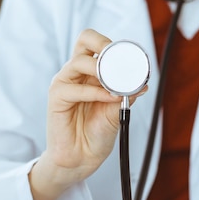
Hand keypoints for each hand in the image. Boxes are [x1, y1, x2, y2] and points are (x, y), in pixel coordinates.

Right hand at [30, 29, 146, 199]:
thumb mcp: (117, 111)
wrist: (81, 159)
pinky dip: (95, 92)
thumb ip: (127, 95)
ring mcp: (64, 84)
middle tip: (119, 59)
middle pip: (84, 40)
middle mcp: (75, 74)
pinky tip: (108, 99)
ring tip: (116, 85)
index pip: (95, 43)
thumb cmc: (96, 134)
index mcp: (89, 73)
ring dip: (102, 70)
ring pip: (79, 62)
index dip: (111, 43)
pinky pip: (73, 89)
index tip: (130, 57)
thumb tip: (142, 82)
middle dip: (104, 44)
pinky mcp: (56, 99)